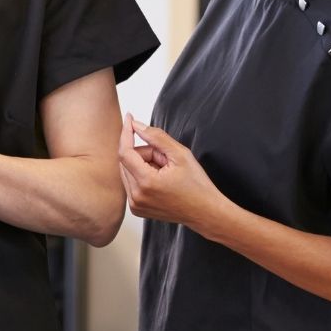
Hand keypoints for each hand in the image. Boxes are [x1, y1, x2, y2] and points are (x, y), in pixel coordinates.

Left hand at [117, 113, 225, 230]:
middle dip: (144, 152)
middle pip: (127, 161)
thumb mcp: (180, 154)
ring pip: (128, 171)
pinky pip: (131, 183)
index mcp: (146, 183)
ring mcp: (135, 205)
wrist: (206, 212)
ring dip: (143, 165)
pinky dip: (142, 176)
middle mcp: (136, 196)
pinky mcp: (136, 209)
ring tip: (166, 172)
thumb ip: (156, 137)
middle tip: (166, 157)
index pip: (125, 152)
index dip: (126, 133)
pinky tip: (160, 181)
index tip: (129, 118)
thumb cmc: (197, 185)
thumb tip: (136, 125)